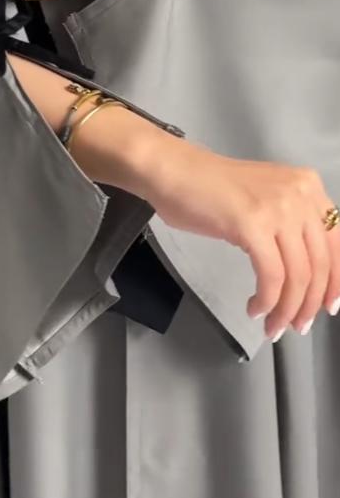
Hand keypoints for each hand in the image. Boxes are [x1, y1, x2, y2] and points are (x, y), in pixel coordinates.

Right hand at [134, 131, 339, 338]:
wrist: (175, 171)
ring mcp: (277, 208)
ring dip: (287, 309)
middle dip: (310, 303)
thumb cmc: (211, 188)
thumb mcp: (266, 199)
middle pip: (320, 264)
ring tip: (273, 326)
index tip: (328, 306)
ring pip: (298, 275)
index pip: (337, 243)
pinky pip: (271, 276)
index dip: (336, 281)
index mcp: (308, 187)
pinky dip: (266, 300)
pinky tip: (255, 308)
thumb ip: (292, 224)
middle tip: (297, 326)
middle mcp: (300, 194)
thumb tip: (309, 272)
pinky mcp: (253, 224)